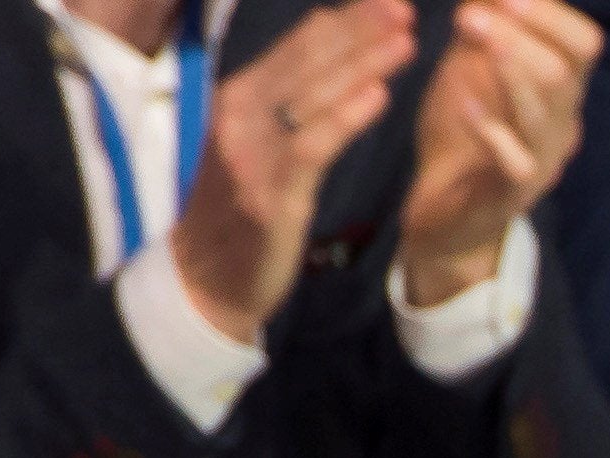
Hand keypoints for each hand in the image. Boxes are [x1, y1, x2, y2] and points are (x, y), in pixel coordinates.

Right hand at [169, 0, 417, 342]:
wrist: (205, 279)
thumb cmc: (241, 208)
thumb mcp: (257, 143)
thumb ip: (285, 102)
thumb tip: (326, 52)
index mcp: (239, 98)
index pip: (296, 48)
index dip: (344, 22)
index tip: (388, 3)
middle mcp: (238, 114)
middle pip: (305, 61)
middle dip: (357, 30)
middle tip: (403, 6)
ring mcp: (251, 152)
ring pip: (311, 95)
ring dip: (360, 63)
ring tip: (405, 38)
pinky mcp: (269, 193)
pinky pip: (311, 146)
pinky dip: (345, 117)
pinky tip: (379, 96)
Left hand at [397, 0, 598, 306]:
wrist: (447, 214)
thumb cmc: (461, 135)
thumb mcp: (470, 68)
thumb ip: (484, 25)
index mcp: (558, 90)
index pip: (583, 43)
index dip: (550, 11)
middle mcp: (559, 123)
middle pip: (567, 71)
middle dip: (524, 29)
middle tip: (473, 9)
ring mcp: (541, 158)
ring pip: (545, 111)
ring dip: (510, 67)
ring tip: (473, 30)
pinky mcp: (512, 192)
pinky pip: (515, 161)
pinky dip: (490, 129)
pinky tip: (464, 104)